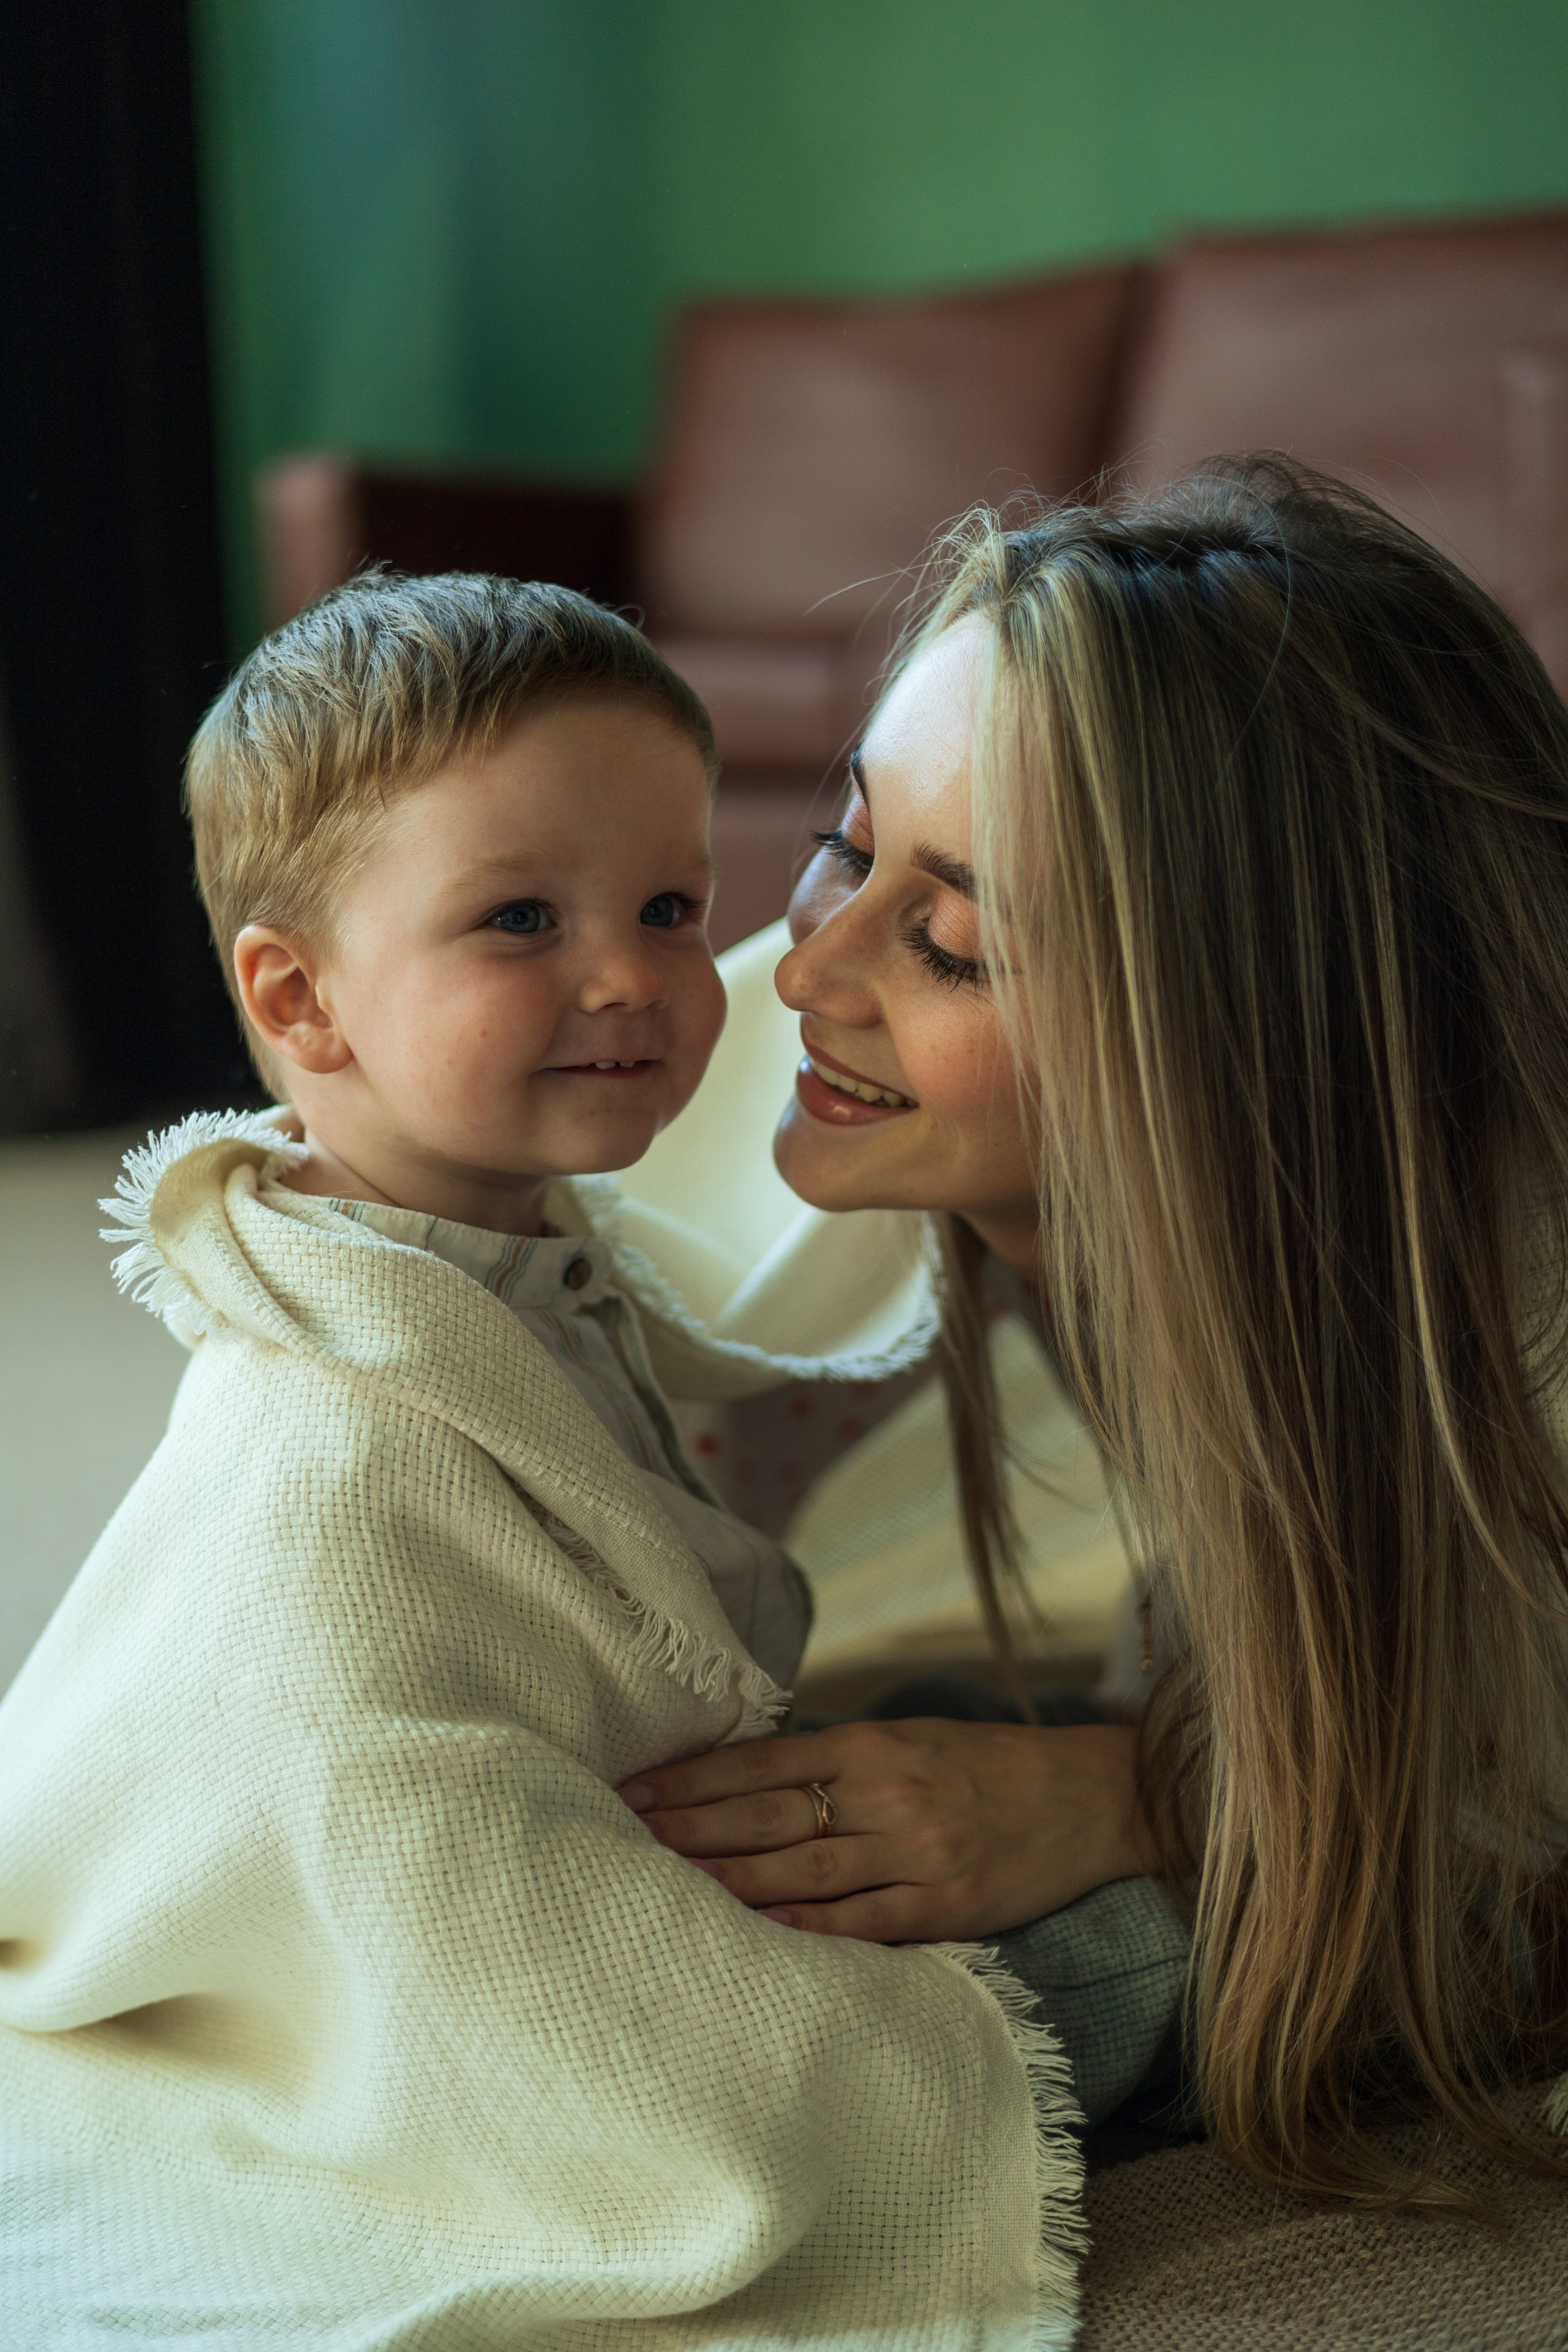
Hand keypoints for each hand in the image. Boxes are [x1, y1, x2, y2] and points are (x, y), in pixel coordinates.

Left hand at [617, 1716, 1156, 1942]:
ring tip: (669, 1884)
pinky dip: (810, 1926)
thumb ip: (836, 1760)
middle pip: (769, 1815)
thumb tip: (746, 1779)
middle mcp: (890, 1793)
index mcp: (874, 1745)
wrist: (1091, 1797)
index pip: (762, 1763)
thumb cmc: (985, 1765)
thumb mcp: (910, 1739)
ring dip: (730, 1879)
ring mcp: (918, 1852)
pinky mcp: (948, 1906)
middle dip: (692, 1830)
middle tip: (625, 1842)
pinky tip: (759, 1928)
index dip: (694, 1779)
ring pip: (804, 1869)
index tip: (635, 1793)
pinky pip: (866, 1921)